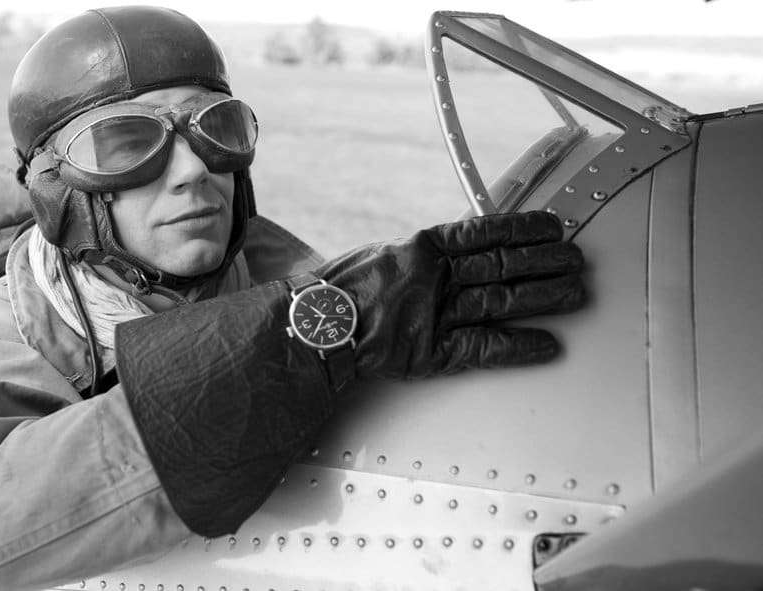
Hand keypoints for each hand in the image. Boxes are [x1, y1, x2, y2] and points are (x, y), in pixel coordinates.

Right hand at [317, 211, 585, 379]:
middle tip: (576, 260)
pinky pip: (485, 349)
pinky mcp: (433, 351)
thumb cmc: (335, 292)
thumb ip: (413, 257)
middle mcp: (434, 277)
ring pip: (502, 301)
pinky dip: (518, 347)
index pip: (483, 232)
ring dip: (543, 298)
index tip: (552, 226)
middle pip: (502, 265)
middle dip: (544, 262)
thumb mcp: (378, 257)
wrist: (311, 327)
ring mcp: (436, 314)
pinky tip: (548, 344)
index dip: (522, 228)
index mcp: (420, 249)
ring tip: (575, 294)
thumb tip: (442, 252)